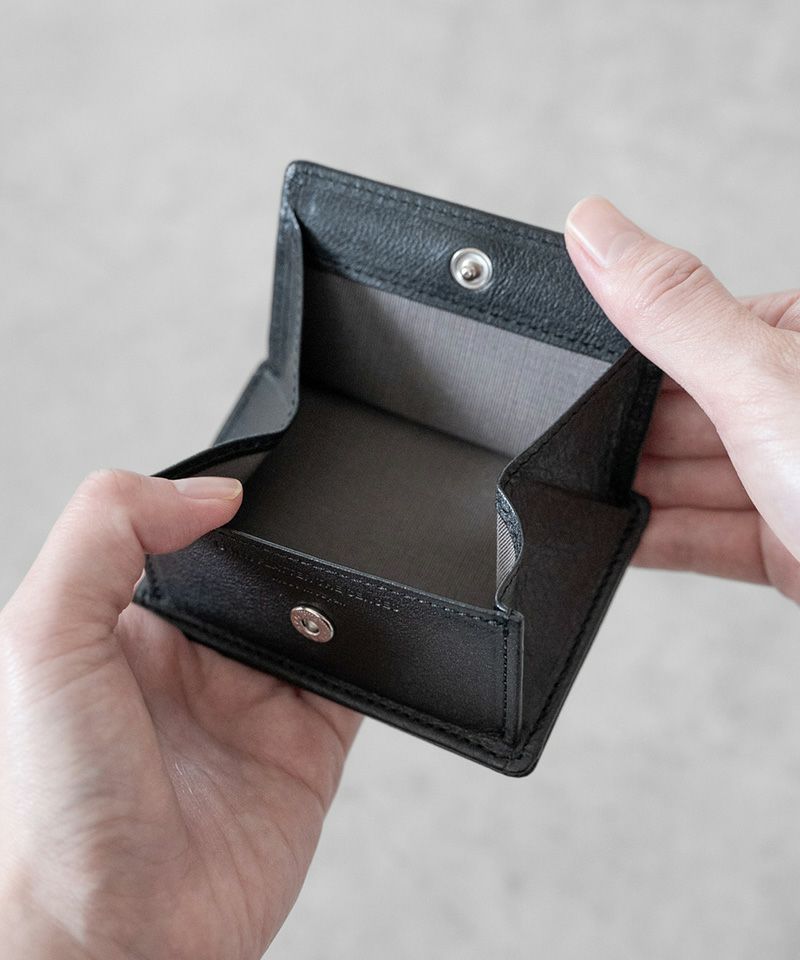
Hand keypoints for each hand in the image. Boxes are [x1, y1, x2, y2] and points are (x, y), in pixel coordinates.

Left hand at [0, 471, 359, 959]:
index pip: (183, 539)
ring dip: (334, 599)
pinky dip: (375, 653)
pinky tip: (368, 635)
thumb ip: (107, 535)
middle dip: (286, 553)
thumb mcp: (43, 637)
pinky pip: (357, 682)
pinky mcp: (306, 751)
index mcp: (125, 628)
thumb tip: (207, 491)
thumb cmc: (52, 805)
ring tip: (329, 595)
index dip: (213, 509)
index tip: (247, 487)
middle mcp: (192, 664)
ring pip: (316, 620)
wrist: (110, 940)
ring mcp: (252, 707)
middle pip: (260, 575)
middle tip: (299, 543)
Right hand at [565, 198, 799, 603]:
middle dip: (624, 438)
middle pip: (681, 416)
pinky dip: (657, 541)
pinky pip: (705, 538)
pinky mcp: (791, 548)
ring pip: (690, 481)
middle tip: (568, 451)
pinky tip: (622, 538)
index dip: (619, 359)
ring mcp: (796, 482)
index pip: (687, 334)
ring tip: (588, 501)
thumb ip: (673, 313)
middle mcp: (798, 410)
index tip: (563, 378)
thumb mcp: (766, 382)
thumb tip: (596, 229)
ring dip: (637, 495)